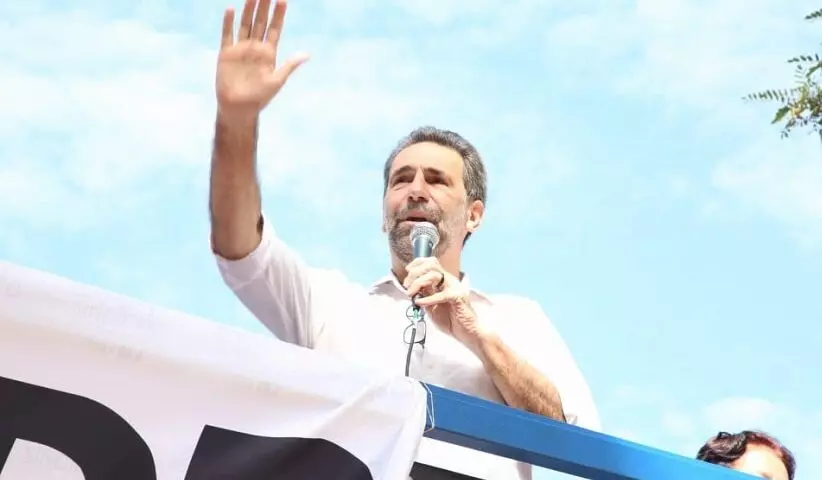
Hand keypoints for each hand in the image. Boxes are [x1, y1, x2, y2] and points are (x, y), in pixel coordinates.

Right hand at [216, 0, 308, 120]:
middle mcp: (255, 48)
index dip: (278, 15)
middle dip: (264, 6)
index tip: (283, 0)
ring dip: (248, 10)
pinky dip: (228, 22)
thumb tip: (306, 55)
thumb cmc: (260, 98)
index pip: (274, 29)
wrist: (239, 108)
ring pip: (245, 24)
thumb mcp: (277, 81)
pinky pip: (227, 35)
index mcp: (269, 53)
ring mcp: (240, 49)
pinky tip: (230, 9)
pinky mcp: (226, 53)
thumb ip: (289, 65)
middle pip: (260, 22)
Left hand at [403, 258, 487, 353]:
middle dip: (415, 272)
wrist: (466, 332)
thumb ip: (424, 294)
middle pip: (431, 264)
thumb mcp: (431, 305)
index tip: (408, 271)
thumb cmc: (450, 320)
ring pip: (433, 275)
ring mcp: (454, 287)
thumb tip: (411, 287)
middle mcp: (450, 280)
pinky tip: (420, 303)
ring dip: (418, 282)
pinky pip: (440, 294)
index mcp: (444, 281)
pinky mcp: (457, 297)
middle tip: (407, 285)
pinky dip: (427, 298)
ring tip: (410, 293)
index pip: (432, 262)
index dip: (418, 263)